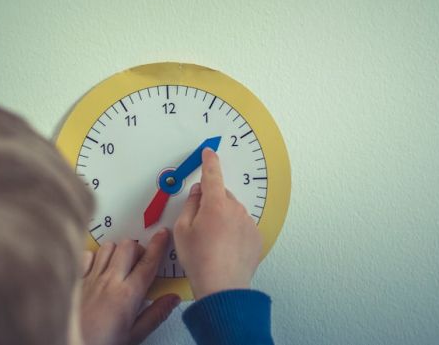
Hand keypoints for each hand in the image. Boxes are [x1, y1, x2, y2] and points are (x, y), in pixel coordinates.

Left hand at [79, 229, 179, 344]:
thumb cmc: (101, 344)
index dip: (158, 245)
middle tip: (141, 263)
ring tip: (120, 265)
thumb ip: (155, 315)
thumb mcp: (134, 335)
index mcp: (128, 295)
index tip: (163, 234)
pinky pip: (87, 255)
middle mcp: (109, 281)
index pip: (148, 262)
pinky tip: (99, 269)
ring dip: (117, 251)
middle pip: (128, 246)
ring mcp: (90, 278)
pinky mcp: (76, 280)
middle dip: (138, 249)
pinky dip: (95, 257)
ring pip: (108, 247)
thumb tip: (173, 298)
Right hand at [173, 148, 262, 298]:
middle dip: (211, 203)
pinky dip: (234, 231)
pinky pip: (242, 226)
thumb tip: (198, 192)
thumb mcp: (182, 230)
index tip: (209, 153)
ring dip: (223, 218)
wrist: (222, 286)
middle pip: (221, 195)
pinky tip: (224, 247)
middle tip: (200, 225)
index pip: (212, 174)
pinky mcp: (256, 237)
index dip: (210, 161)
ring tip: (212, 242)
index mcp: (215, 204)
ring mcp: (248, 223)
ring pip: (232, 211)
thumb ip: (190, 205)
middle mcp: (235, 209)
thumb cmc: (200, 260)